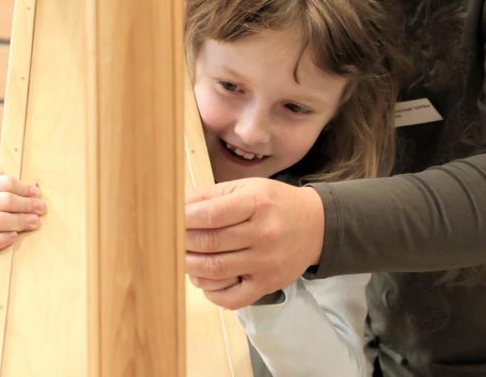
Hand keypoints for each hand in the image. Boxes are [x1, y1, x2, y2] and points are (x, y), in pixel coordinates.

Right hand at [0, 156, 44, 266]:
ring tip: (34, 222)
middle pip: (4, 200)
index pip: (3, 182)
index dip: (23, 187)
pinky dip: (3, 239)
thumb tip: (7, 173)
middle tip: (41, 208)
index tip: (36, 193)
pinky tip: (14, 236)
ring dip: (20, 220)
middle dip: (26, 204)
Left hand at [185, 178, 324, 309]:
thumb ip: (212, 195)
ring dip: (190, 265)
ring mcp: (265, 263)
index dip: (184, 218)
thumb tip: (176, 203)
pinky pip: (231, 298)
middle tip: (171, 238)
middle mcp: (263, 234)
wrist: (316, 226)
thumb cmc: (275, 204)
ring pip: (215, 270)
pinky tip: (205, 278)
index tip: (169, 218)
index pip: (211, 214)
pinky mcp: (267, 285)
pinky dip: (210, 292)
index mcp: (257, 204)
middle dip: (183, 241)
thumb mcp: (248, 187)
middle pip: (210, 243)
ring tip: (183, 257)